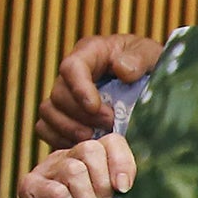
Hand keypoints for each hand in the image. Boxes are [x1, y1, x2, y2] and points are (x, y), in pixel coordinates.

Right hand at [11, 134, 134, 197]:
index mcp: (87, 158)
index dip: (122, 161)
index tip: (125, 188)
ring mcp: (43, 171)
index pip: (110, 140)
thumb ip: (119, 184)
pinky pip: (57, 192)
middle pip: (90, 149)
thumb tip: (127, 178)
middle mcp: (63, 158)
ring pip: (74, 171)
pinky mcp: (28, 188)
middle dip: (104, 184)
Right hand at [35, 34, 163, 147]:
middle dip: (82, 114)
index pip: (72, 67)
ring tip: (95, 139)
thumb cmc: (149, 64)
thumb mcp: (151, 53)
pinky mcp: (63, 115)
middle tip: (109, 125)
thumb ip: (139, 58)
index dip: (79, 89)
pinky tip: (83, 146)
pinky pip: (45, 128)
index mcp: (90, 52)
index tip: (95, 107)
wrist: (148, 81)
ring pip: (48, 111)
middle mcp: (72, 73)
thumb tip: (122, 71)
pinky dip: (58, 139)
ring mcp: (65, 95)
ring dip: (69, 129)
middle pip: (58, 94)